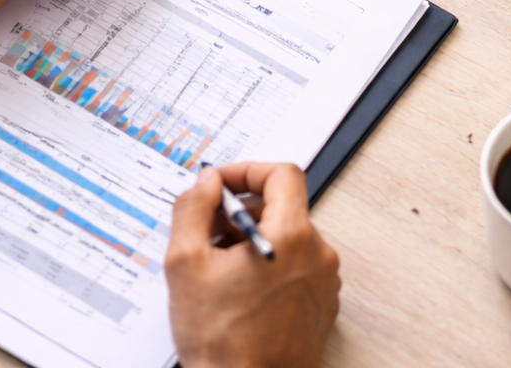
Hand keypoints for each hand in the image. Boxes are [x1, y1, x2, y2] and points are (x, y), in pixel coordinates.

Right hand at [167, 163, 340, 367]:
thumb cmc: (221, 341)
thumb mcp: (186, 263)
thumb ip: (193, 209)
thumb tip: (206, 182)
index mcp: (292, 237)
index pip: (282, 175)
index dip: (247, 171)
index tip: (221, 185)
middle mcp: (318, 256)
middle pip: (283, 208)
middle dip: (243, 212)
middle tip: (209, 232)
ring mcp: (324, 284)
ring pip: (289, 239)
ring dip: (254, 241)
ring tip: (220, 269)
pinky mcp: (323, 307)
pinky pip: (298, 269)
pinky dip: (270, 267)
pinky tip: (239, 291)